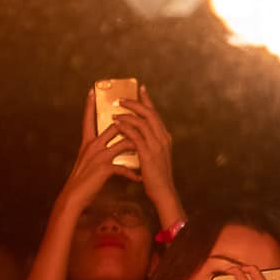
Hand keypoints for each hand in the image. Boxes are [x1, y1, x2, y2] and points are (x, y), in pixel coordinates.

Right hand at [57, 90, 140, 210]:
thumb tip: (108, 144)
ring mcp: (99, 155)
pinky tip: (139, 179)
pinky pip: (124, 167)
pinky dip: (132, 173)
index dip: (89, 105)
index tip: (91, 91)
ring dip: (137, 147)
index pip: (88, 119)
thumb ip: (97, 149)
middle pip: (115, 127)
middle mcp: (93, 145)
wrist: (74, 195)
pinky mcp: (104, 167)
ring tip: (147, 151)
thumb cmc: (82, 179)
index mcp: (87, 141)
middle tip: (142, 120)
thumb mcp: (87, 160)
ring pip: (124, 142)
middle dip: (130, 124)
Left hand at [110, 88, 182, 226]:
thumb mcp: (156, 156)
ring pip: (142, 122)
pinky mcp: (148, 153)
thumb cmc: (157, 177)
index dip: (148, 99)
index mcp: (164, 137)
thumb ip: (149, 144)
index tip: (140, 88)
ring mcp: (156, 145)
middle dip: (135, 103)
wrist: (163, 192)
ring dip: (127, 114)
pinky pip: (136, 136)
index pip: (155, 113)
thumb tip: (137, 135)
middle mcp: (162, 138)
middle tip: (121, 98)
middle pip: (149, 113)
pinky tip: (117, 124)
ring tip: (115, 111)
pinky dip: (126, 128)